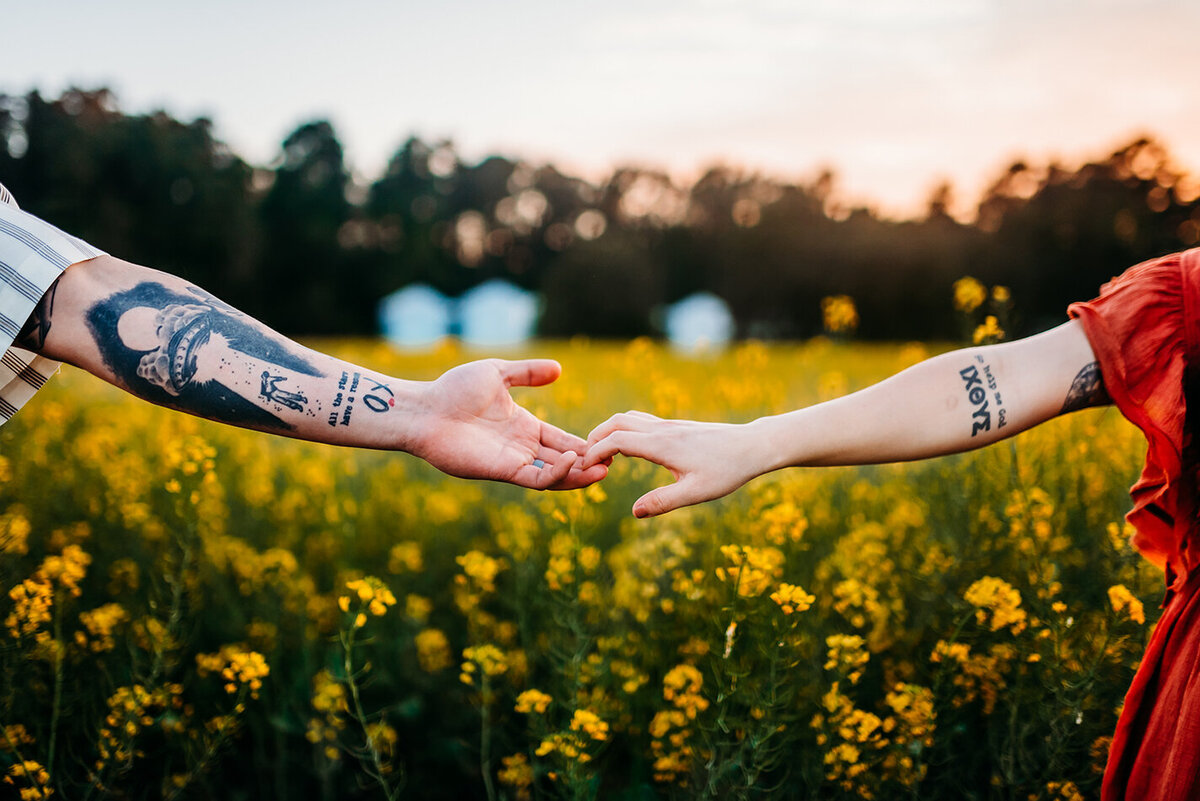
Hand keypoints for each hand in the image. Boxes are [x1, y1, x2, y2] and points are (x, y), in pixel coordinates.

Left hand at [406, 359, 607, 489]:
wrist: (426, 409)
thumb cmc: (454, 389)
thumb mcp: (498, 373)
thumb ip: (528, 372)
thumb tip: (559, 369)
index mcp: (524, 427)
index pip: (562, 439)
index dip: (585, 443)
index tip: (610, 442)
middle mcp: (521, 448)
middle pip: (563, 461)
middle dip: (589, 463)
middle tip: (615, 460)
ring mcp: (512, 462)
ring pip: (554, 476)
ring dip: (578, 474)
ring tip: (603, 469)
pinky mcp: (501, 471)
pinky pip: (535, 479)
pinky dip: (555, 474)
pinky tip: (570, 460)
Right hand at [583, 412, 764, 516]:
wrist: (753, 446)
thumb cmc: (727, 470)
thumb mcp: (697, 492)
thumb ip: (664, 502)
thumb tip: (635, 512)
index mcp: (662, 445)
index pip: (616, 440)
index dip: (595, 452)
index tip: (585, 468)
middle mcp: (662, 430)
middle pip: (616, 422)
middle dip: (595, 437)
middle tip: (586, 460)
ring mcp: (669, 425)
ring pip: (628, 418)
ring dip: (609, 432)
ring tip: (603, 456)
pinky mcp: (676, 427)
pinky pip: (641, 421)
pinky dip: (625, 431)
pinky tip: (629, 450)